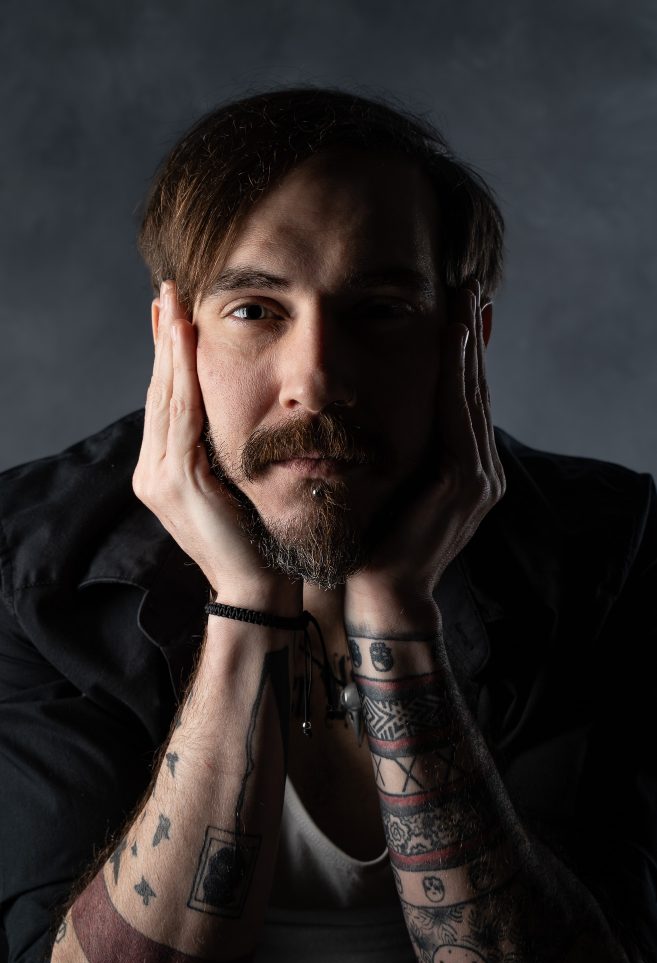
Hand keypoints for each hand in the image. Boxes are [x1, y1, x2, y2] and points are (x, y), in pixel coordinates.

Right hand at [133, 281, 301, 607]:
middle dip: (163, 339)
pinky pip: (180, 413)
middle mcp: (153, 471)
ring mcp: (159, 476)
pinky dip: (181, 373)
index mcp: (164, 472)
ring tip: (173, 301)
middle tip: (167, 291)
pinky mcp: (175, 480)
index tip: (172, 315)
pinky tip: (184, 338)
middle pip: (159, 391)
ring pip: (165, 396)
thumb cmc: (256, 540)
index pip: (166, 402)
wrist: (256, 587)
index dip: (167, 357)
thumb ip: (220, 452)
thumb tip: (233, 413)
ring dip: (169, 344)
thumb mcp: (234, 486)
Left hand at [344, 280, 504, 622]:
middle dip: (470, 339)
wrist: (380, 592)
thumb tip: (370, 410)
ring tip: (462, 300)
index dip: (461, 356)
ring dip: (467, 346)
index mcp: (464, 470)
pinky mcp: (467, 483)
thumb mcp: (387, 486)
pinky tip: (451, 338)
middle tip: (467, 288)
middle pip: (474, 391)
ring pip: (472, 397)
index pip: (462, 402)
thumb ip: (396, 450)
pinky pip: (461, 416)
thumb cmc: (375, 541)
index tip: (454, 311)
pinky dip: (457, 375)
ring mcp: (480, 478)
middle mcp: (481, 471)